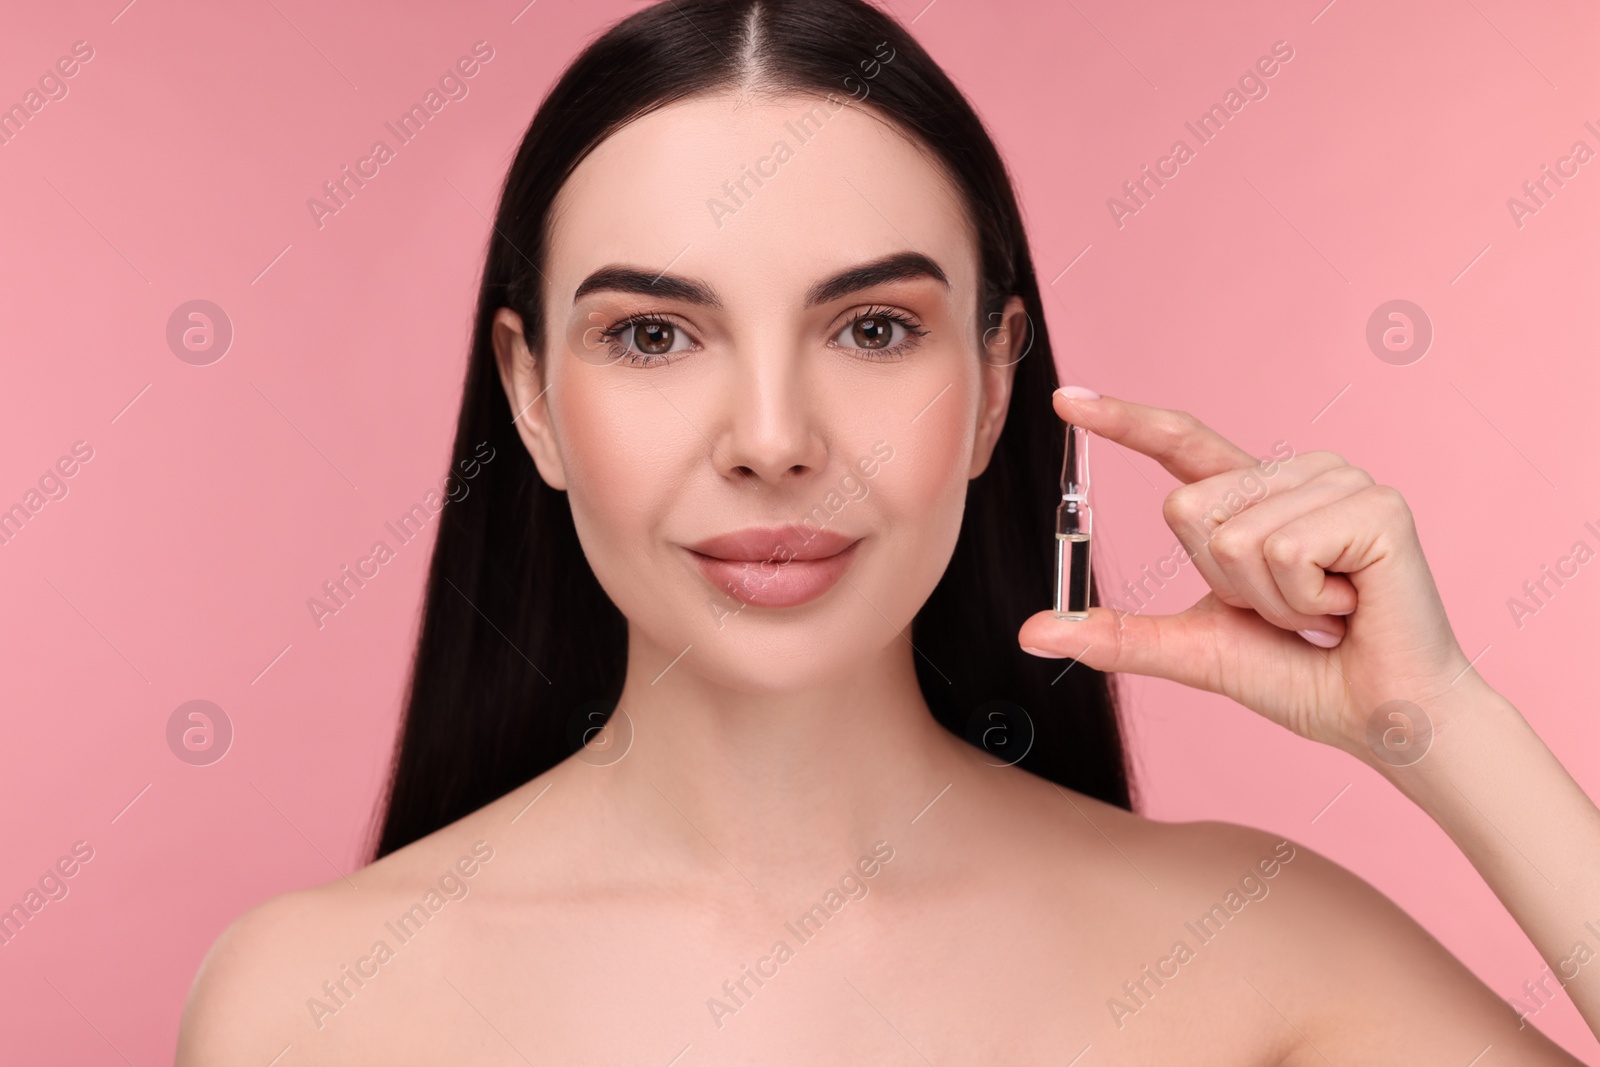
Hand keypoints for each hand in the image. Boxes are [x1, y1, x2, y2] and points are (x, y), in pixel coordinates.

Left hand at [1018, 390, 1484, 761]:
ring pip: (1231, 535)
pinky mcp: (1377, 506)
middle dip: (1223, 584)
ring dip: (1268, 600)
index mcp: (1254, 498)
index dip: (1123, 420)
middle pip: (1186, 508)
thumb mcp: (1192, 650)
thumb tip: (1031, 634)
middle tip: (1289, 610)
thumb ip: (1117, 635)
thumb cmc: (1299, 677)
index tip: (1066, 399)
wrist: (1378, 716)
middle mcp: (1297, 474)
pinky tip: (1350, 607)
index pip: (1180, 443)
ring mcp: (1341, 482)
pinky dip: (1303, 601)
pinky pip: (1281, 551)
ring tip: (1325, 611)